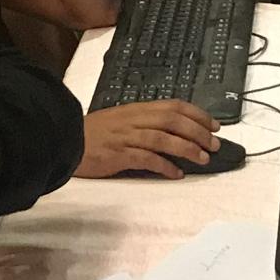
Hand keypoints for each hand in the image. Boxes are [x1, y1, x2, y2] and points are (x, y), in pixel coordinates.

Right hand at [77, 101, 221, 178]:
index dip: (197, 114)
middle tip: (215, 144)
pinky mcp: (118, 154)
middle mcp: (134, 120)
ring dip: (187, 148)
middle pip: (173, 120)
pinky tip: (177, 174)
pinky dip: (165, 166)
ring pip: (164, 138)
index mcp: (136, 109)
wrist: (63, 139)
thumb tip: (172, 133)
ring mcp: (126, 137)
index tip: (214, 125)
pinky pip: (147, 159)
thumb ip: (143, 123)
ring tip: (203, 158)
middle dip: (198, 132)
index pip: (173, 106)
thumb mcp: (120, 120)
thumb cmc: (93, 134)